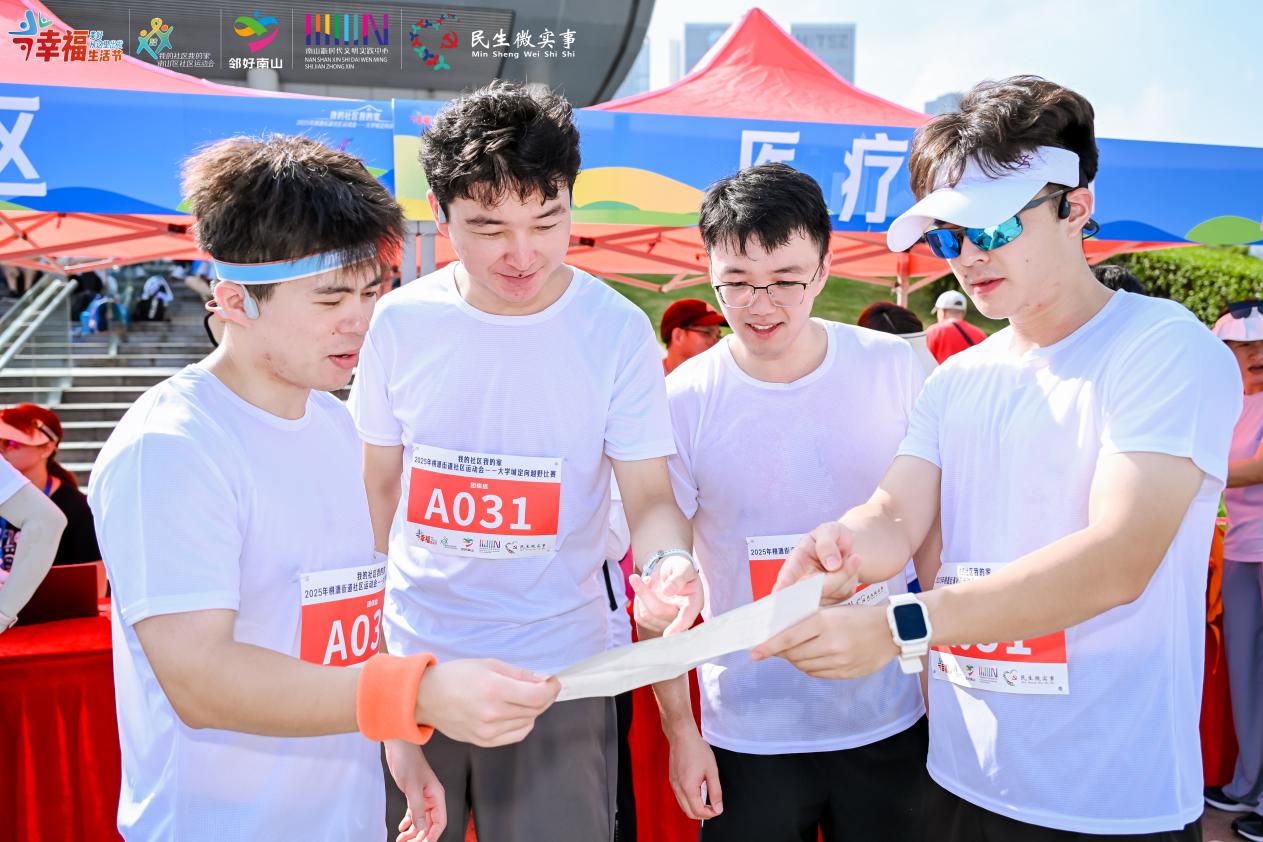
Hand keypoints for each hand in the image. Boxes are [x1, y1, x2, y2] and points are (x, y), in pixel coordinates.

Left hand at [385, 741, 446, 841]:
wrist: (399, 748)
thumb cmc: (408, 762)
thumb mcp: (413, 788)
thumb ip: (417, 809)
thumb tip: (420, 827)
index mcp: (437, 795)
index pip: (440, 821)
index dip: (432, 835)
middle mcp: (432, 798)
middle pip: (430, 823)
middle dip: (421, 836)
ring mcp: (422, 797)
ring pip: (420, 820)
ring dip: (412, 831)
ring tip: (402, 839)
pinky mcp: (413, 794)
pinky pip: (413, 813)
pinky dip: (408, 822)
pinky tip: (402, 828)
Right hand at [415, 659, 559, 746]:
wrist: (426, 697)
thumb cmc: (456, 676)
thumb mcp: (488, 664)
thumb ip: (519, 674)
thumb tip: (543, 679)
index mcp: (494, 690)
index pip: (538, 696)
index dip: (551, 689)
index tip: (553, 681)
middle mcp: (493, 714)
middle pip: (536, 710)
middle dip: (545, 697)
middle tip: (544, 686)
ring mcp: (488, 732)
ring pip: (528, 723)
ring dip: (534, 710)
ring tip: (525, 697)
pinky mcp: (484, 742)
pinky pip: (516, 735)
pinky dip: (523, 723)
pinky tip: (517, 712)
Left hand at [630, 554, 702, 636]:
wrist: (670, 570)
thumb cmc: (679, 567)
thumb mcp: (683, 567)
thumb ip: (678, 578)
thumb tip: (667, 591)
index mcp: (694, 603)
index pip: (686, 618)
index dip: (678, 627)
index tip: (668, 634)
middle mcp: (682, 615)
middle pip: (659, 612)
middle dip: (645, 594)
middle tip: (635, 577)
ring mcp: (668, 621)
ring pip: (647, 616)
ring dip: (640, 596)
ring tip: (646, 580)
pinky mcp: (655, 623)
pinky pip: (640, 617)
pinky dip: (638, 601)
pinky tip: (644, 590)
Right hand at [666, 726, 722, 820]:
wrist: (682, 736)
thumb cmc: (697, 750)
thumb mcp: (712, 771)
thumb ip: (716, 792)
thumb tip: (718, 808)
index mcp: (688, 788)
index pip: (698, 811)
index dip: (710, 814)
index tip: (718, 809)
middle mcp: (678, 789)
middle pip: (689, 813)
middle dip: (703, 814)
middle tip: (714, 807)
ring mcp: (673, 785)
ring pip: (683, 806)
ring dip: (695, 808)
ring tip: (707, 799)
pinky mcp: (672, 780)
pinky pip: (680, 797)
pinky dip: (689, 800)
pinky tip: (698, 791)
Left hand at [751, 604, 897, 678]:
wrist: (892, 631)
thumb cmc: (858, 616)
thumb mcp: (832, 611)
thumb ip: (807, 622)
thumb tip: (779, 635)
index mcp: (825, 622)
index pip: (789, 637)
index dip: (769, 646)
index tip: (754, 653)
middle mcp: (831, 643)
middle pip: (794, 654)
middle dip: (781, 652)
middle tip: (777, 648)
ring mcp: (840, 661)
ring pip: (804, 666)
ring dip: (795, 660)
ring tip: (796, 651)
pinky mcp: (846, 674)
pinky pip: (818, 674)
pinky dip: (809, 667)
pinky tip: (812, 658)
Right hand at [773, 522, 862, 604]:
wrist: (844, 547)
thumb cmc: (831, 536)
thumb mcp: (829, 530)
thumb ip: (827, 544)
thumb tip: (832, 565)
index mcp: (795, 561)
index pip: (787, 575)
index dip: (783, 585)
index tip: (778, 593)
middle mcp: (801, 581)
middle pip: (815, 589)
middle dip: (838, 575)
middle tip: (856, 557)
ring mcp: (816, 593)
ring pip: (833, 593)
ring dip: (848, 574)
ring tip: (850, 557)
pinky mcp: (832, 600)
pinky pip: (844, 594)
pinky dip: (852, 580)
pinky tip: (848, 570)